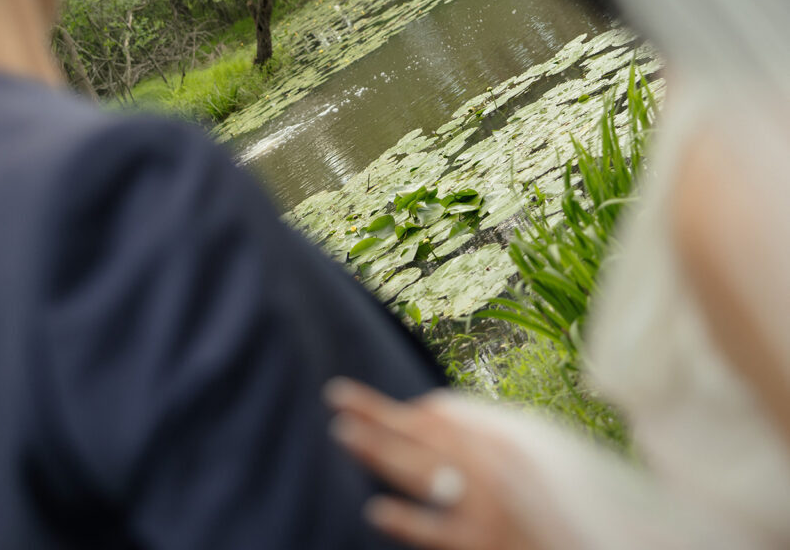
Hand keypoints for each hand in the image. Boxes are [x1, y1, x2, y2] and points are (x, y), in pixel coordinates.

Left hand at [324, 378, 540, 549]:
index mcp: (500, 438)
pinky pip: (436, 534)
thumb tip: (428, 406)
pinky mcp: (481, 547)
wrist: (596, 545)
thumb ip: (481, 424)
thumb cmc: (557, 497)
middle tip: (335, 396)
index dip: (399, 413)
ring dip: (378, 450)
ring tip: (342, 432)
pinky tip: (376, 511)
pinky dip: (406, 522)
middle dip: (375, 415)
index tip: (366, 409)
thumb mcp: (532, 445)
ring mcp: (483, 506)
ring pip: (420, 472)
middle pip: (420, 433)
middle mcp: (489, 464)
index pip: (439, 415)